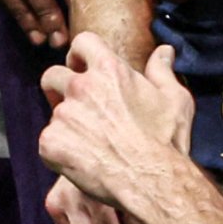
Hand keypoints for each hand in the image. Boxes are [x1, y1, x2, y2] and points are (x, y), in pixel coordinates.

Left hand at [40, 36, 193, 211]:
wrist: (150, 180)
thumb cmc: (165, 141)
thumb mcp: (175, 100)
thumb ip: (163, 71)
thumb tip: (164, 51)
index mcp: (109, 70)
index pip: (82, 43)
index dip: (79, 55)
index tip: (82, 67)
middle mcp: (81, 87)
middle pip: (53, 75)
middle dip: (60, 87)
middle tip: (75, 106)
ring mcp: (63, 115)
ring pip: (53, 113)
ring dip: (65, 123)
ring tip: (87, 142)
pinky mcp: (51, 143)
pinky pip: (47, 142)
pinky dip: (60, 151)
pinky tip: (81, 161)